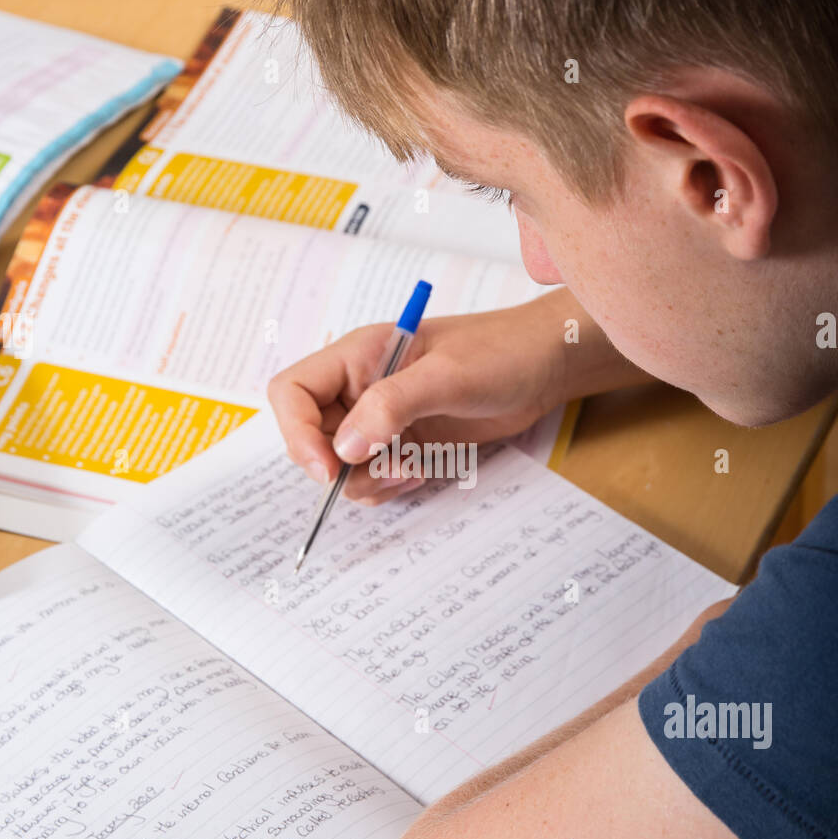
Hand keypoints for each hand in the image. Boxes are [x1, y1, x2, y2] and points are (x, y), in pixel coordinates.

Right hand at [268, 293, 572, 503]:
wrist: (544, 365)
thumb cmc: (500, 352)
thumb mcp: (447, 376)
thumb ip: (393, 406)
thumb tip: (346, 447)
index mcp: (356, 357)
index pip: (293, 393)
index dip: (297, 433)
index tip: (328, 469)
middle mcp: (359, 388)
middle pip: (312, 439)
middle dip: (341, 468)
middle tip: (390, 469)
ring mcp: (380, 418)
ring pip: (342, 467)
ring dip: (370, 482)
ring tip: (415, 469)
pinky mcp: (402, 442)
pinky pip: (373, 477)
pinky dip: (390, 486)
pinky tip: (424, 471)